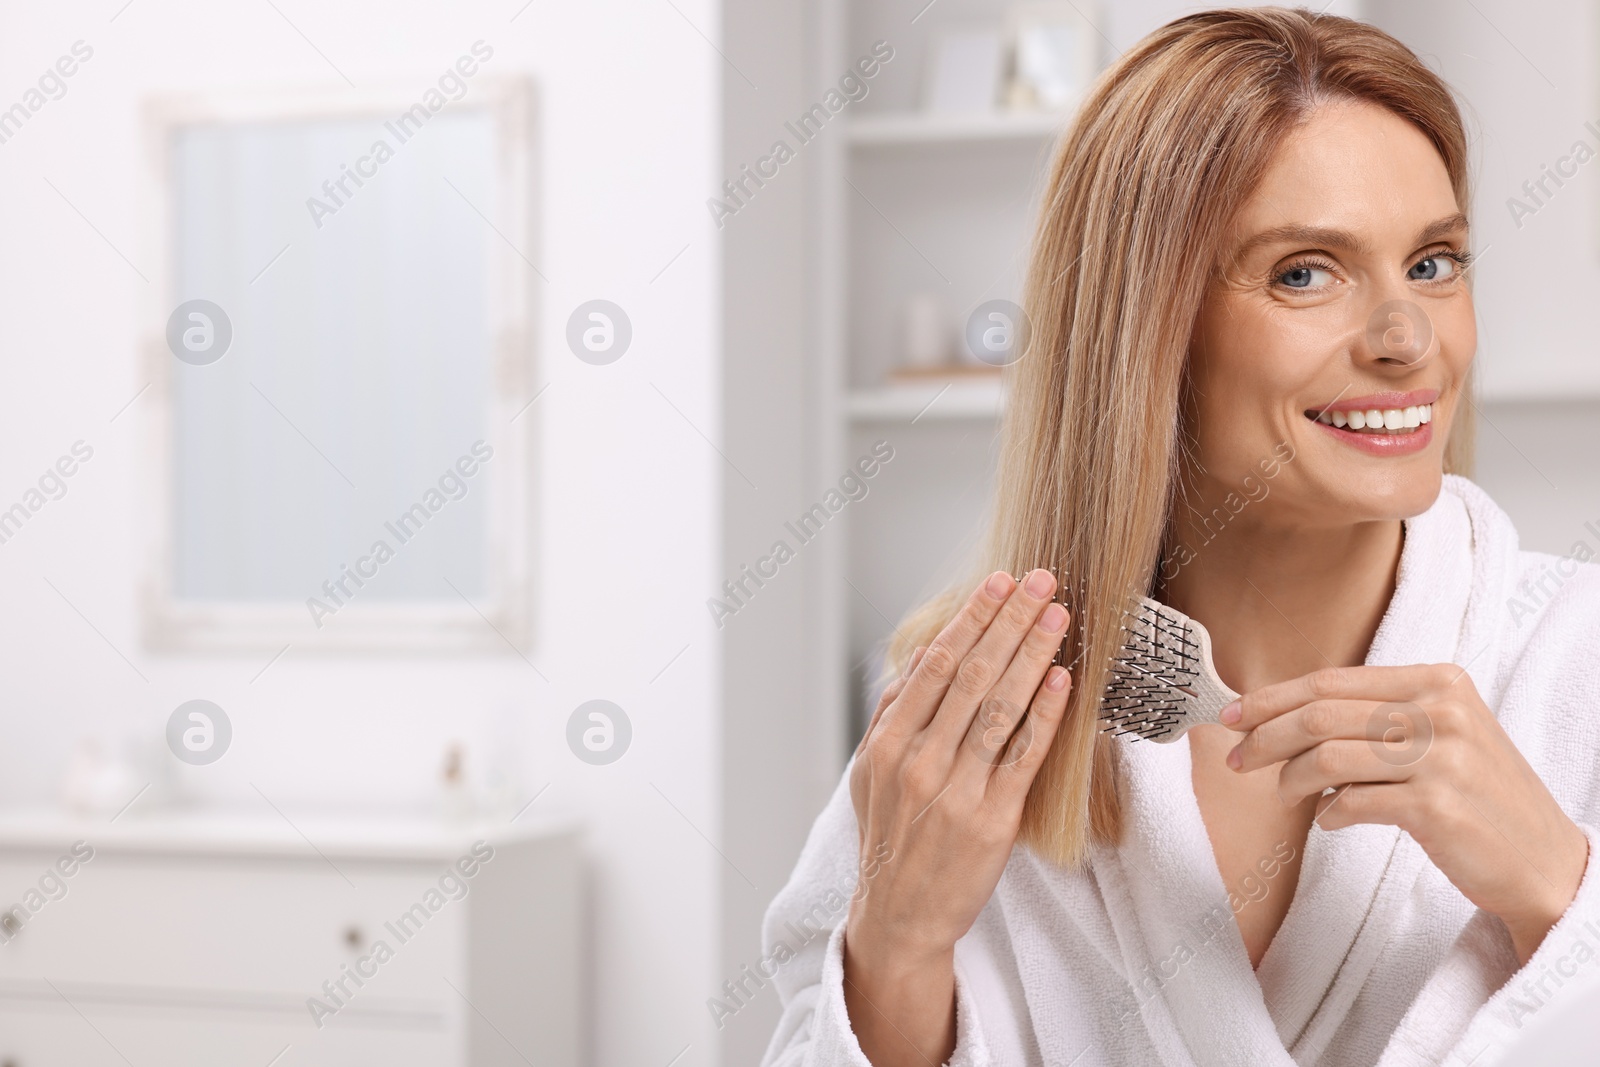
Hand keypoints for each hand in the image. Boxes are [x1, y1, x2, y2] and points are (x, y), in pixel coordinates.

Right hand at [843, 569, 1072, 1065]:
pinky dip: (1046, 716)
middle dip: (1010, 621)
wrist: (901, 914)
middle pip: (973, 676)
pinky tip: (1063, 681)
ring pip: (1001, 709)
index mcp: (888, 744)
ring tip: (1059, 616)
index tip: (998, 582)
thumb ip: (894, 714)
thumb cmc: (891, 836)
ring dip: (1034, 656)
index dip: (971, 619)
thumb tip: (923, 657)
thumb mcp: (871, 772)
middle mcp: (920, 762)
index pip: (935, 664)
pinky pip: (1024, 757)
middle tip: (1041, 580)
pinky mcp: (994, 820)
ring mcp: (958, 792)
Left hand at [1222, 663, 1589, 962]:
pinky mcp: (1437, 808)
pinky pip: (1352, 803)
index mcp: (1437, 681)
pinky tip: (1331, 820)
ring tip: (1286, 795)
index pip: (1331, 681)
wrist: (1544, 860)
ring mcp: (1442, 758)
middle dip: (1264, 738)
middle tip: (1236, 761)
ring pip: (1327, 756)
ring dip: (1290, 779)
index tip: (1232, 717)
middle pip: (1319, 715)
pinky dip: (1329, 814)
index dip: (1272, 699)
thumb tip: (1284, 716)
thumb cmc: (1477, 795)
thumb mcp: (1439, 735)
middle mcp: (1442, 711)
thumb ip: (1376, 716)